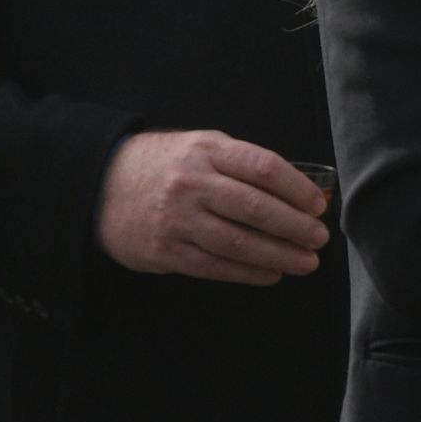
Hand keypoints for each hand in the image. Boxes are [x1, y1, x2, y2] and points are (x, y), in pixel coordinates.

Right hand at [95, 130, 331, 285]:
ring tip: (306, 262)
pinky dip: (248, 272)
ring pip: (239, 242)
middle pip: (255, 208)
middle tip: (319, 238)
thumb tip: (294, 192)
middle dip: (294, 227)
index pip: (263, 167)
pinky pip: (216, 266)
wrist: (100, 186)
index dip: (297, 189)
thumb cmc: (164, 166)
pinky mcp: (167, 251)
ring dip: (279, 255)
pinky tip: (271, 273)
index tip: (317, 205)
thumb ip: (240, 164)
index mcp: (206, 150)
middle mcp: (192, 183)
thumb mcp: (199, 147)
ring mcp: (178, 219)